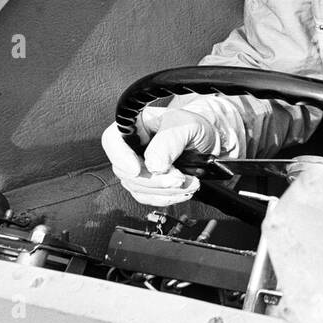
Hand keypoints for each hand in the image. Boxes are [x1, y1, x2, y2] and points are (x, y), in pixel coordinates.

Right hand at [100, 105, 243, 206]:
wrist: (210, 139)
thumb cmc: (195, 126)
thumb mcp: (187, 126)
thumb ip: (169, 142)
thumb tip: (153, 166)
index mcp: (134, 125)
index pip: (112, 140)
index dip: (120, 157)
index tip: (137, 170)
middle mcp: (131, 147)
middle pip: (126, 170)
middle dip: (154, 180)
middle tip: (179, 179)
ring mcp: (137, 166)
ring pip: (137, 187)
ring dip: (164, 191)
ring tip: (190, 184)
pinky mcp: (147, 183)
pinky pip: (148, 197)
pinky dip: (166, 198)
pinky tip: (183, 192)